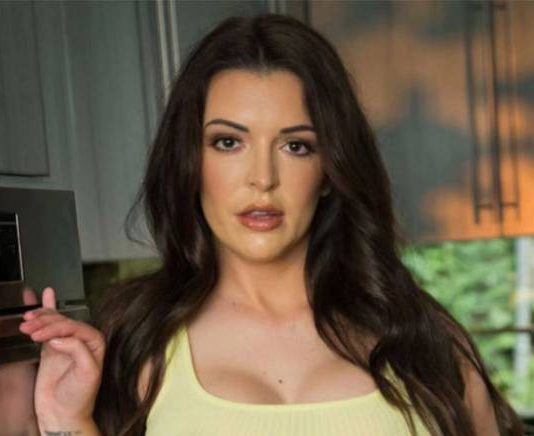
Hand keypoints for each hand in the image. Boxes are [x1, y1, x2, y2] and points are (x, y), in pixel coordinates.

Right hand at [19, 287, 104, 430]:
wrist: (63, 414)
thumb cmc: (80, 396)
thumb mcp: (87, 373)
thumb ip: (78, 351)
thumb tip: (59, 338)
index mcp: (95, 343)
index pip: (75, 327)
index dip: (58, 327)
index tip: (42, 334)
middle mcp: (82, 340)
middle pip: (63, 322)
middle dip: (45, 322)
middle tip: (29, 326)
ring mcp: (66, 343)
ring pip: (54, 322)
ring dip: (40, 318)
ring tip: (27, 320)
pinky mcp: (52, 349)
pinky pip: (48, 327)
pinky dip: (46, 311)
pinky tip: (46, 296)